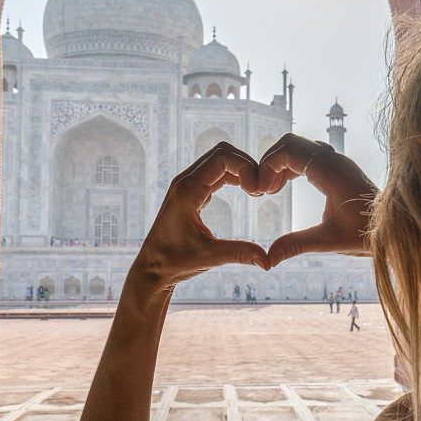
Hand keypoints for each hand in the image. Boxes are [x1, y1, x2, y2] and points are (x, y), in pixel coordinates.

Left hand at [134, 142, 269, 283]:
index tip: (259, 191)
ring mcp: (187, 185)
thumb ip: (240, 254)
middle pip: (221, 153)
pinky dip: (233, 176)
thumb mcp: (210, 257)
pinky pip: (214, 172)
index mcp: (187, 191)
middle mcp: (185, 182)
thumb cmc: (175, 262)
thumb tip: (269, 262)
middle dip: (246, 165)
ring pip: (219, 160)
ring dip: (241, 170)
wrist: (151, 267)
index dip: (246, 168)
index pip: (222, 158)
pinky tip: (246, 191)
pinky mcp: (190, 191)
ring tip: (257, 191)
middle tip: (262, 189)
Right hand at [258, 133, 377, 266]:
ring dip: (280, 164)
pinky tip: (283, 187)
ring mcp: (337, 162)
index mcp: (331, 171)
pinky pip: (307, 155)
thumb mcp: (329, 241)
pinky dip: (291, 166)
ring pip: (299, 147)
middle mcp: (334, 160)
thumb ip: (297, 245)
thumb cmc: (367, 234)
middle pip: (291, 142)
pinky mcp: (338, 168)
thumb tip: (269, 259)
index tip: (261, 191)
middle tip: (262, 190)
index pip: (290, 150)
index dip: (268, 165)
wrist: (394, 229)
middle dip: (270, 162)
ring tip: (270, 190)